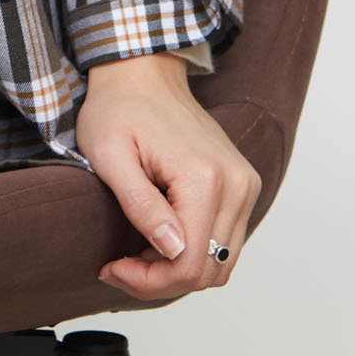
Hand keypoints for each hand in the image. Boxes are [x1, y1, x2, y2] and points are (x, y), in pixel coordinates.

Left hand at [74, 51, 259, 302]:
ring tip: (136, 252)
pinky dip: (194, 253)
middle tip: (118, 264)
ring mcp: (245, 185)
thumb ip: (141, 205)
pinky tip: (158, 239)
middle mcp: (237, 185)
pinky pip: (225, 242)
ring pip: (221, 263)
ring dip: (177, 270)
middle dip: (160, 281)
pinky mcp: (242, 186)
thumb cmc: (118, 109)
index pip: (189, 265)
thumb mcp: (109, 156)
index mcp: (205, 178)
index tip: (111, 267)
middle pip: (210, 271)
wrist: (143, 74)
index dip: (148, 282)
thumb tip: (173, 251)